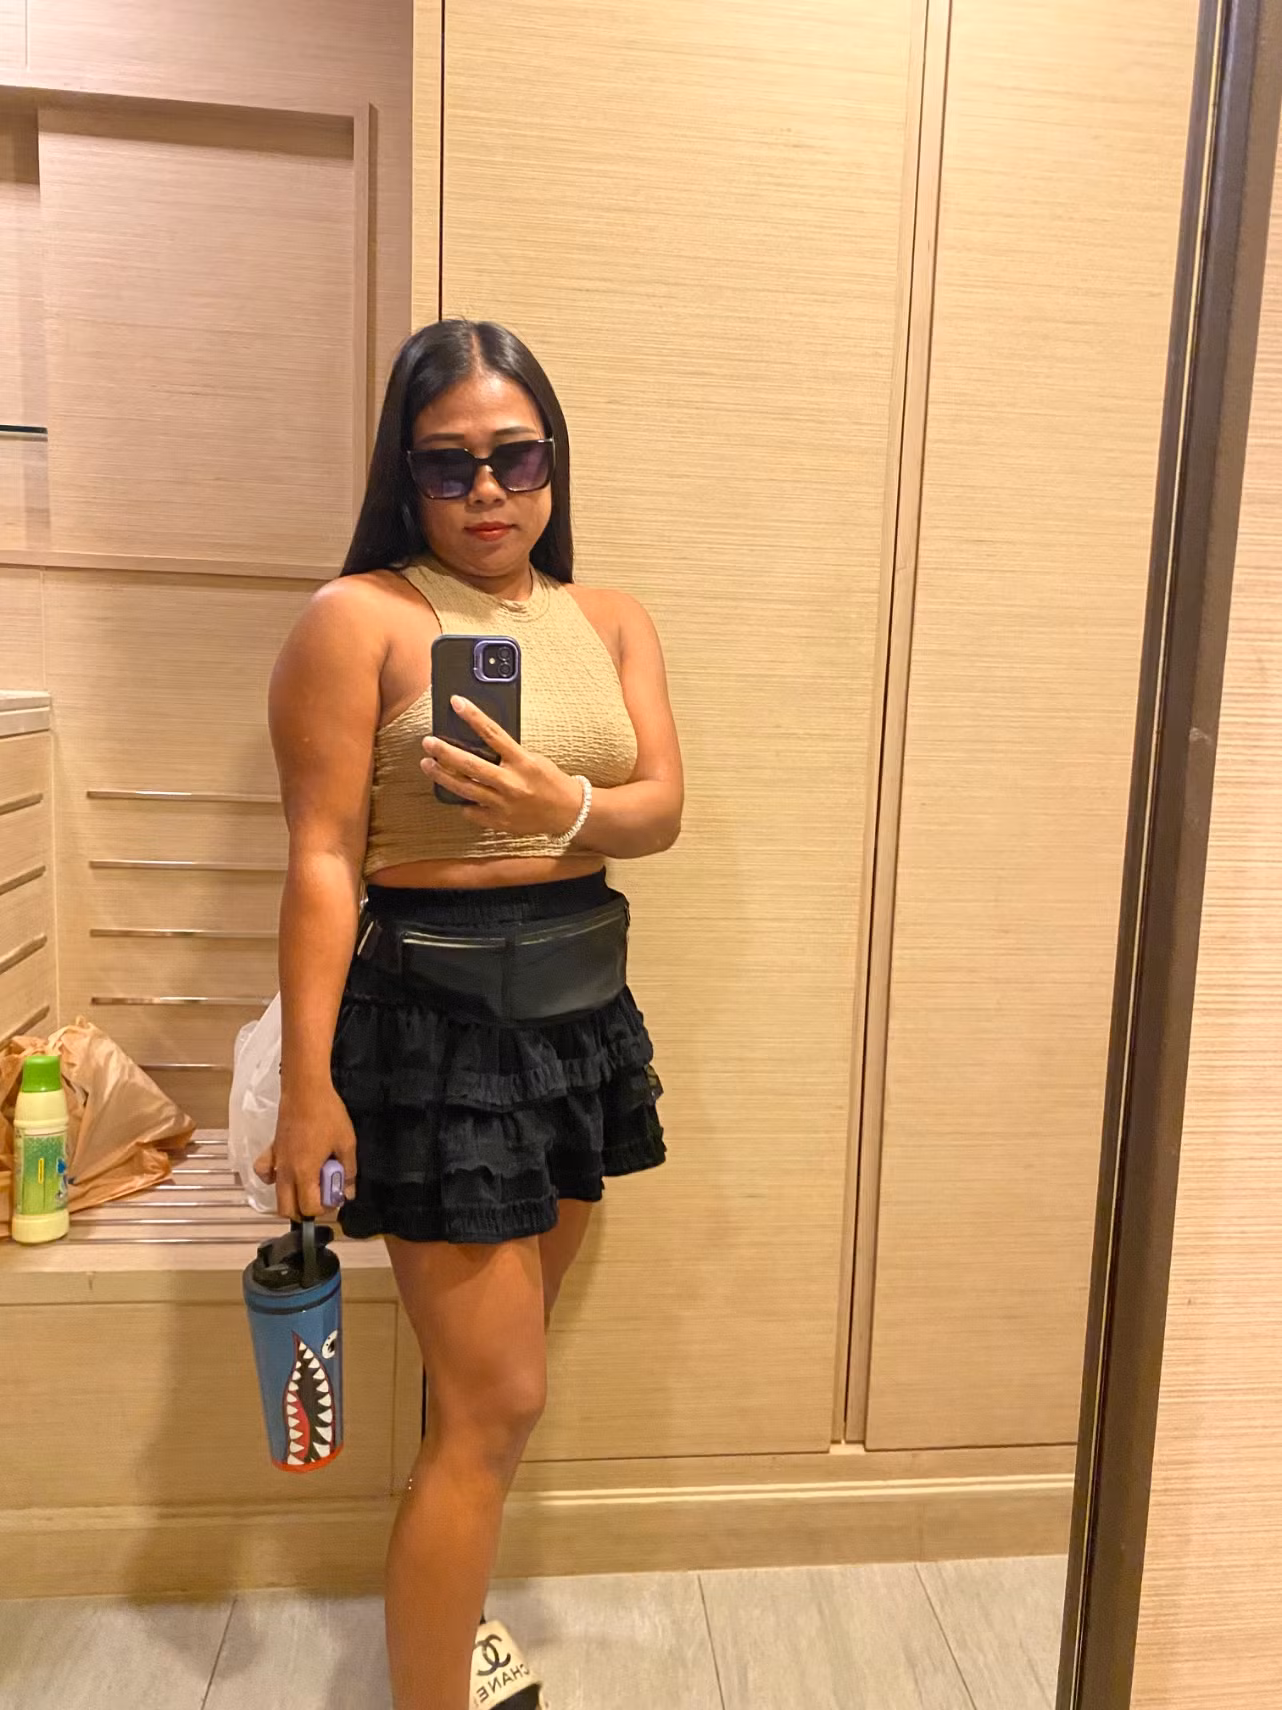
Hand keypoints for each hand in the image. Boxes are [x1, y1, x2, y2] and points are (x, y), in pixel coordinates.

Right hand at [254, 1083, 356, 1221]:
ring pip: (276, 1194)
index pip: (308, 1207)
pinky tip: (286, 1172)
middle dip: (305, 1211)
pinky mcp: (271, 1150)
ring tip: (309, 1184)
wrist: (305, 1091)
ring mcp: (276, 1162)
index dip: (325, 1209)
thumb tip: (348, 1193)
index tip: (335, 1198)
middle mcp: (286, 1172)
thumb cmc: (328, 1115)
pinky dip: (272, 1178)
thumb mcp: (346, 1143)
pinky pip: (264, 1172)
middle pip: (286, 1209)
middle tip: (321, 1197)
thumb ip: (348, 1171)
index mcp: (304, 1172)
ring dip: (292, 1197)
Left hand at [421, 696, 584, 837]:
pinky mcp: (500, 822)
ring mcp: (504, 805)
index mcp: (523, 762)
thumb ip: (508, 753)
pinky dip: (463, 803)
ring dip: (442, 776)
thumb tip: (478, 741)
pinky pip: (472, 812)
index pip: (494, 734)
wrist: (569, 812)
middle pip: (471, 766)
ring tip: (428, 765)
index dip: (474, 717)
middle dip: (445, 753)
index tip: (457, 703)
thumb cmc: (550, 781)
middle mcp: (512, 784)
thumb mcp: (533, 759)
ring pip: (465, 790)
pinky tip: (455, 795)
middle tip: (428, 742)